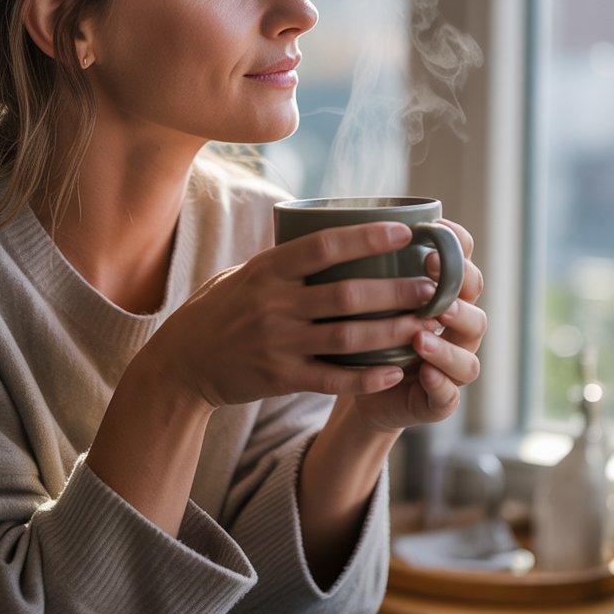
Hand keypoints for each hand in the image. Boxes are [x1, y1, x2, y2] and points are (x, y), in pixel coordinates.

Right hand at [133, 222, 442, 409]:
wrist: (182, 363)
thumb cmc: (218, 310)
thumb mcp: (243, 274)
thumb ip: (285, 261)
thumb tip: (335, 238)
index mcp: (267, 270)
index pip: (323, 246)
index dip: (367, 237)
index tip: (406, 233)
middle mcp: (273, 304)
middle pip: (346, 294)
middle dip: (395, 290)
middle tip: (432, 286)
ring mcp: (276, 343)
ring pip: (347, 338)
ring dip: (391, 332)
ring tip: (426, 325)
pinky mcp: (279, 378)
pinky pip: (331, 380)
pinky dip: (364, 378)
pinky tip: (394, 372)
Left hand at [342, 218, 486, 432]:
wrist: (349, 385)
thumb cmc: (355, 326)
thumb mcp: (356, 290)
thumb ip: (362, 260)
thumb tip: (341, 210)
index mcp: (440, 292)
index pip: (464, 261)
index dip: (457, 243)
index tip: (436, 226)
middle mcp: (454, 326)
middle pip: (474, 302)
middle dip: (457, 286)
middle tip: (429, 273)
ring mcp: (451, 364)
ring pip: (468, 350)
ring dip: (447, 340)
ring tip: (422, 332)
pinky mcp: (437, 399)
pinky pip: (448, 394)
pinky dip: (439, 382)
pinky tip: (423, 371)